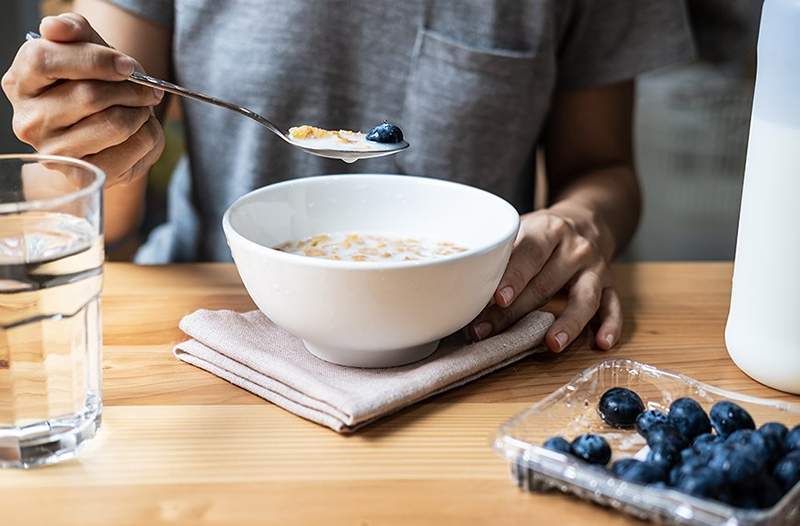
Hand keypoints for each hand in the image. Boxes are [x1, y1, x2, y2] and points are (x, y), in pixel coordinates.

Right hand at [1, 13, 164, 185]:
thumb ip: (73, 30)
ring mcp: (52, 151)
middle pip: (89, 95)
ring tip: (141, 109)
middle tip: (148, 90)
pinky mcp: (82, 173)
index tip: (128, 65)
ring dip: (140, 112)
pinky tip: (139, 132)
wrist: (101, 138)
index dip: (95, 59)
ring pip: (114, 124)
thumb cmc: (91, 87)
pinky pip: (130, 149)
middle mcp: (28, 119)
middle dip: (130, 89)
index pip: (45, 60)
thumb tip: (54, 27)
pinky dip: (147, 136)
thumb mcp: (85, 51)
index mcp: (20, 81)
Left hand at [468, 209, 621, 351]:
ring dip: (568, 323)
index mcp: (548, 230)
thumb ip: (499, 252)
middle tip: (488, 333)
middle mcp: (575, 248)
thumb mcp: (521, 228)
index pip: (528, 254)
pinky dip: (610, 325)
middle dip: (515, 313)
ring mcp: (595, 268)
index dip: (513, 277)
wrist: (587, 220)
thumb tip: (460, 282)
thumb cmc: (542, 233)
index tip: (497, 298)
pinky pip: (613, 306)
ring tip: (551, 344)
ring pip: (584, 298)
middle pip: (546, 284)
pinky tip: (601, 343)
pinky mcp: (611, 285)